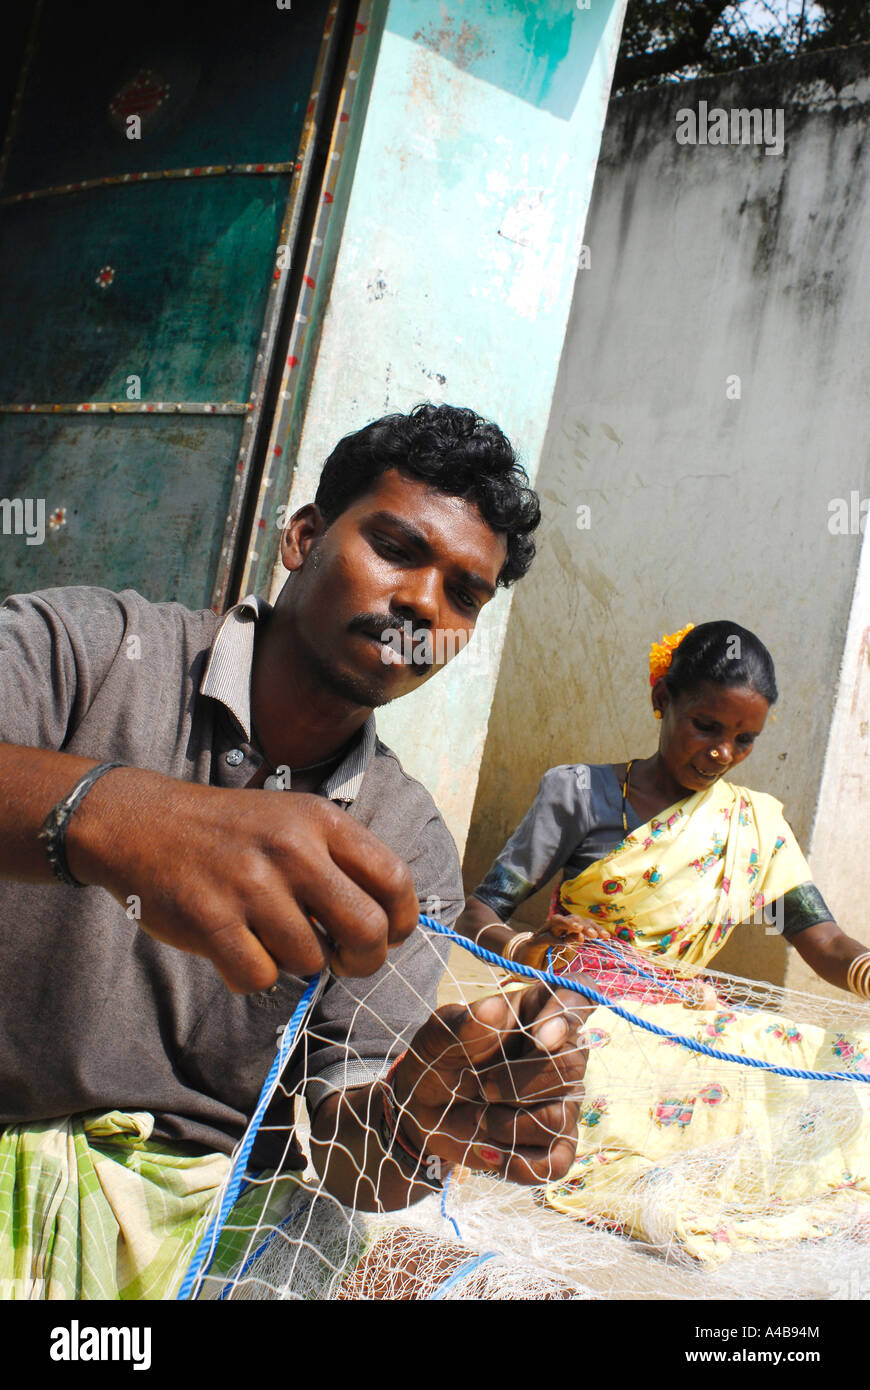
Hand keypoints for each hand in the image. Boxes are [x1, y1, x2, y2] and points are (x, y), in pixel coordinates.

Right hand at [69, 768, 417, 991]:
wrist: (142, 824)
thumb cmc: (232, 832)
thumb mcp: (294, 820)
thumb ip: (341, 861)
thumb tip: (388, 925)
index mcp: (321, 821)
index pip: (395, 879)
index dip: (402, 920)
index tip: (389, 935)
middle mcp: (292, 849)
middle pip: (367, 930)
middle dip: (364, 960)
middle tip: (344, 960)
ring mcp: (251, 886)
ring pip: (311, 961)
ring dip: (297, 963)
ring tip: (272, 937)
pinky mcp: (212, 920)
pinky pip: (260, 977)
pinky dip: (253, 974)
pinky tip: (238, 948)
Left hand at [393, 984, 592, 1184]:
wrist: (424, 1112)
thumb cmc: (441, 1060)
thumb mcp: (437, 1036)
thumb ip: (461, 1022)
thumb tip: (492, 1007)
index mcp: (536, 1011)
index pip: (577, 995)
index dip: (568, 1013)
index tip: (540, 1036)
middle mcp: (560, 1054)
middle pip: (571, 1065)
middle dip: (519, 1082)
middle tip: (482, 1087)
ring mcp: (562, 1101)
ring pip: (558, 1117)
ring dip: (508, 1124)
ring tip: (476, 1117)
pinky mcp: (555, 1145)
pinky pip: (555, 1163)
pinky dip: (517, 1163)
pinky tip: (486, 1150)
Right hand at [520, 913, 608, 970]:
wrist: (529, 959)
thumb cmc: (551, 953)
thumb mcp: (566, 949)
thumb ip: (574, 941)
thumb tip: (583, 937)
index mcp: (568, 928)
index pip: (584, 923)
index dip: (596, 928)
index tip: (607, 937)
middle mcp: (558, 926)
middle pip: (573, 919)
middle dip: (585, 926)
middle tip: (595, 936)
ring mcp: (545, 931)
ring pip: (557, 921)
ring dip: (568, 923)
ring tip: (579, 929)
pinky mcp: (536, 940)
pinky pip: (546, 937)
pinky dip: (554, 939)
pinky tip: (562, 943)